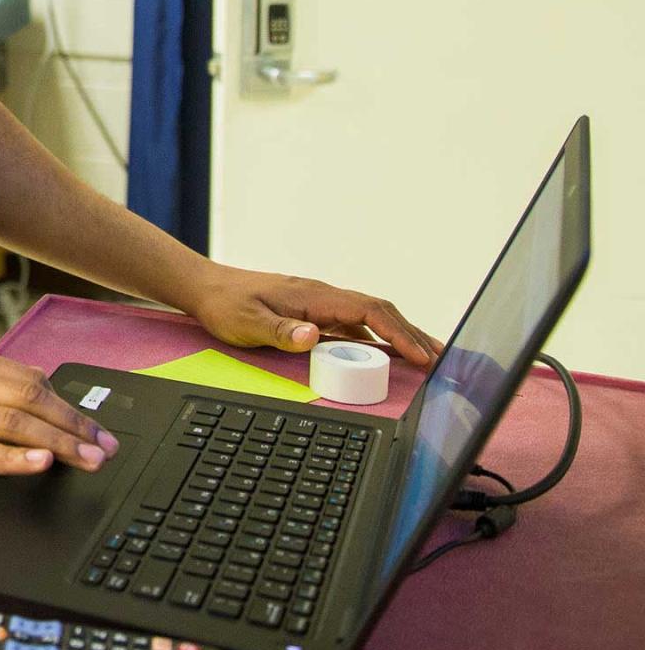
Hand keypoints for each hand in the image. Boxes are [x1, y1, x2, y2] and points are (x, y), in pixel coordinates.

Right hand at [0, 347, 119, 479]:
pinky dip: (17, 458)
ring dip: (59, 443)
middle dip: (76, 425)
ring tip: (89, 459)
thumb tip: (37, 387)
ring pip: (16, 424)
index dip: (70, 404)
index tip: (97, 426)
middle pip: (33, 400)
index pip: (32, 380)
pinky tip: (41, 463)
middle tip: (107, 446)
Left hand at [187, 264, 442, 367]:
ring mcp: (320, 305)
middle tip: (444, 361)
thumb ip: (279, 331)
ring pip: (371, 318)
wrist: (207, 288)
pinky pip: (356, 325)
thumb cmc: (226, 305)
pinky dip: (379, 339)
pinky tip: (389, 355)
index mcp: (314, 296)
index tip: (423, 356)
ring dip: (400, 336)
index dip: (399, 332)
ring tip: (429, 360)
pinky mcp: (314, 314)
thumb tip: (313, 335)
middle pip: (379, 311)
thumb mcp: (247, 323)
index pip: (369, 310)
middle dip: (413, 334)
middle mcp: (323, 297)